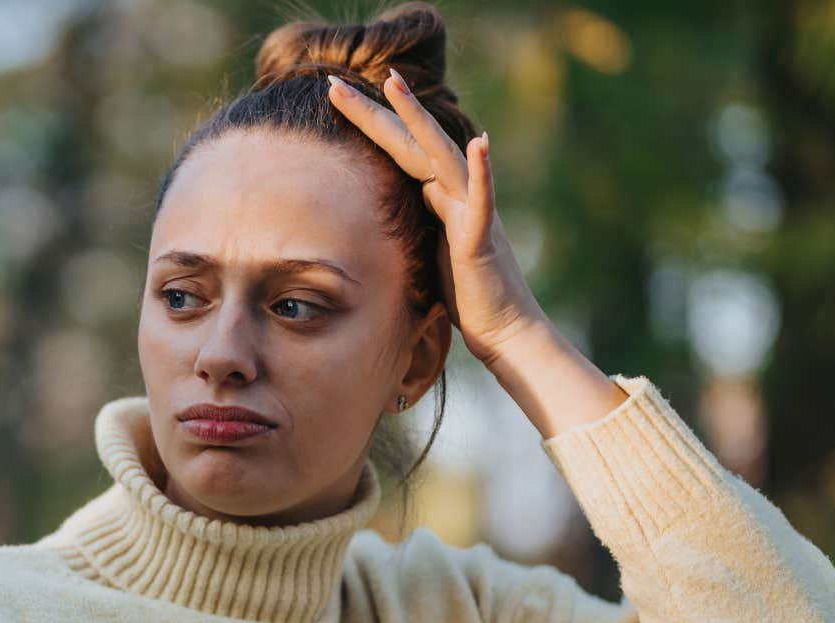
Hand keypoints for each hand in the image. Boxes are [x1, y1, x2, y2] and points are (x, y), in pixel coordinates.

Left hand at [325, 70, 549, 370]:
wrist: (501, 328)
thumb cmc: (465, 292)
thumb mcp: (429, 247)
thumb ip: (421, 216)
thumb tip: (411, 192)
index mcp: (437, 196)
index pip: (396, 149)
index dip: (366, 122)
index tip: (332, 95)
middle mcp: (456, 193)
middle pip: (410, 142)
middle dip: (374, 110)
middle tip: (333, 81)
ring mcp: (471, 211)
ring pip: (443, 156)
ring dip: (419, 120)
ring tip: (394, 85)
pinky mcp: (481, 239)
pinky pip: (483, 202)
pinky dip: (483, 173)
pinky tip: (482, 143)